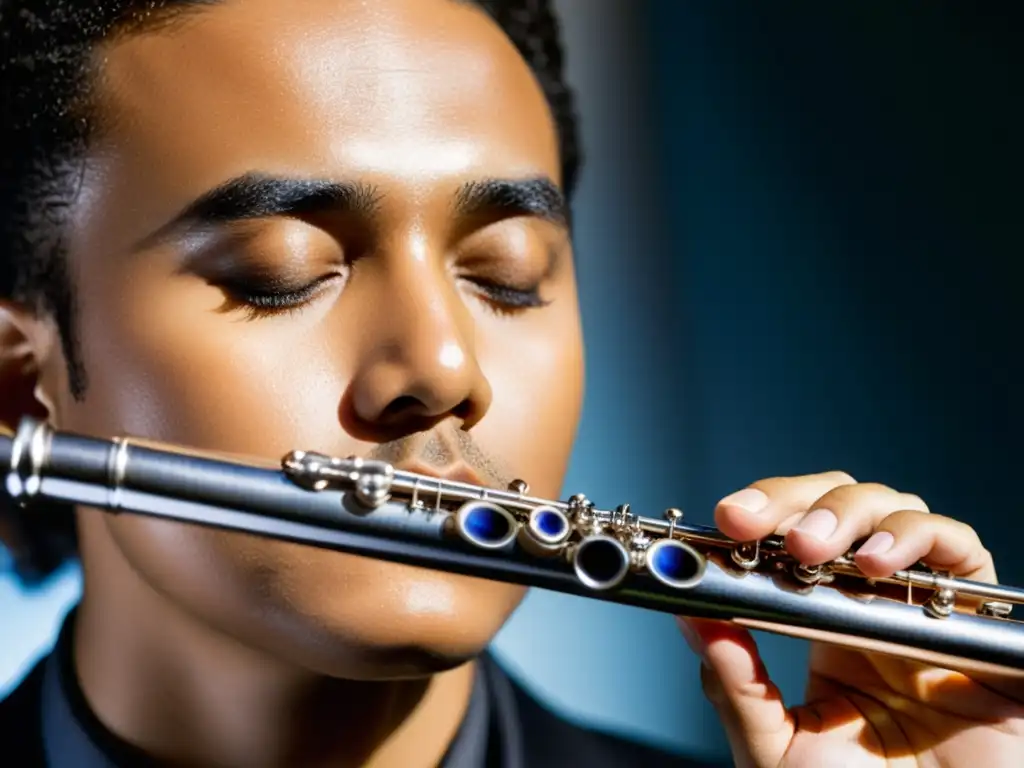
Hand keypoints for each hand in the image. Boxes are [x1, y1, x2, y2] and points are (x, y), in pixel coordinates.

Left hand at [677, 472, 1023, 766]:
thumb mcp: (775, 745)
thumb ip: (736, 684)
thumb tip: (691, 617)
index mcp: (824, 623)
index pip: (794, 533)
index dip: (763, 513)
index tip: (729, 518)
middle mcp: (878, 604)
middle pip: (842, 505)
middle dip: (799, 502)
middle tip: (761, 528)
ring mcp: (928, 610)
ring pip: (897, 512)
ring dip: (850, 514)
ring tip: (814, 549)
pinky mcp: (982, 630)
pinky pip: (964, 553)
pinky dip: (924, 538)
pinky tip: (881, 565)